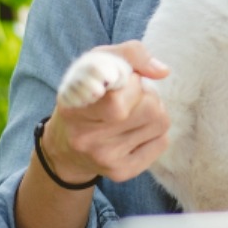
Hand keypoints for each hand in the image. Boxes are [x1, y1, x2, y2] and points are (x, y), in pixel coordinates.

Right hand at [43, 41, 170, 183]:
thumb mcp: (98, 62)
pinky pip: (162, 142)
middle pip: (149, 107)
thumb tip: (162, 72)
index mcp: (74, 107)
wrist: (65, 147)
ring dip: (153, 110)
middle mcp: (86, 138)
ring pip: (160, 122)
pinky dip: (156, 131)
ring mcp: (104, 158)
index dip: (131, 83)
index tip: (122, 79)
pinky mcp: (121, 172)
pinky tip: (136, 130)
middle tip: (130, 95)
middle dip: (147, 94)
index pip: (117, 100)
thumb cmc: (88, 94)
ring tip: (133, 111)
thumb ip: (131, 54)